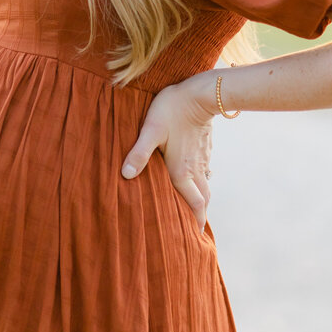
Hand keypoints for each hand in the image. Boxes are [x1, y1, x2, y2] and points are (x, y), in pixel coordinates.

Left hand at [120, 72, 215, 231]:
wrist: (201, 93)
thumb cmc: (173, 110)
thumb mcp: (151, 131)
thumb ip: (139, 153)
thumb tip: (125, 176)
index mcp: (182, 171)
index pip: (192, 204)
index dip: (195, 222)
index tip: (195, 238)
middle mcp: (195, 169)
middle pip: (202, 199)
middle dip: (200, 215)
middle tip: (196, 230)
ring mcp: (202, 158)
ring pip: (205, 185)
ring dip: (201, 200)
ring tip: (196, 209)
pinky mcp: (205, 147)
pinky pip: (205, 171)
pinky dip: (201, 182)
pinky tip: (194, 178)